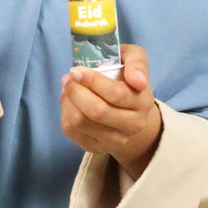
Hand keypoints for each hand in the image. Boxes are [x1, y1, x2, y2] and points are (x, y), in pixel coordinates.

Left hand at [60, 44, 162, 179]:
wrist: (129, 109)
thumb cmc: (127, 77)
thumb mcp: (135, 59)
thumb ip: (137, 63)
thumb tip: (138, 81)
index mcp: (143, 102)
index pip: (115, 94)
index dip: (92, 81)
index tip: (76, 70)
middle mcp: (133, 125)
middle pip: (97, 111)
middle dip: (76, 91)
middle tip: (68, 78)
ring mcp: (116, 140)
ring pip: (81, 123)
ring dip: (67, 101)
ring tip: (67, 87)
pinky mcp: (98, 148)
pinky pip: (72, 132)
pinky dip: (65, 113)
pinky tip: (69, 102)